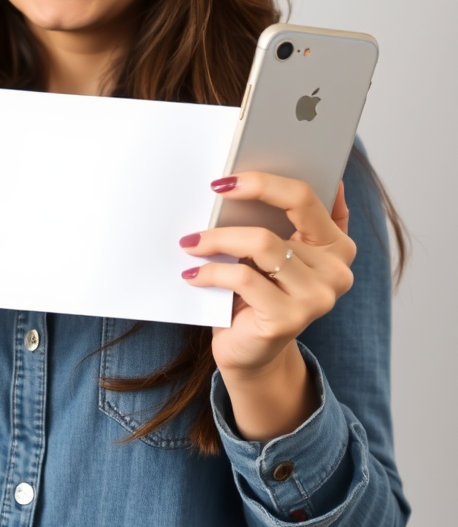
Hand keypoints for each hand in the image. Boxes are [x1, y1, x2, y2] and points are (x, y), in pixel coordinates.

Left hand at [180, 172, 355, 376]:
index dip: (264, 181)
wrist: (252, 353)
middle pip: (284, 215)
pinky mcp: (289, 318)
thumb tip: (310, 174)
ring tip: (191, 243)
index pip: (305, 197)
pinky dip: (212, 271)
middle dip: (242, 199)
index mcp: (337, 244)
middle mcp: (336, 270)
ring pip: (263, 244)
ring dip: (218, 239)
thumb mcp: (276, 252)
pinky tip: (193, 275)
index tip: (225, 179)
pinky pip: (244, 278)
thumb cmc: (259, 293)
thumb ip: (293, 217)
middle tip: (207, 195)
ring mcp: (317, 297)